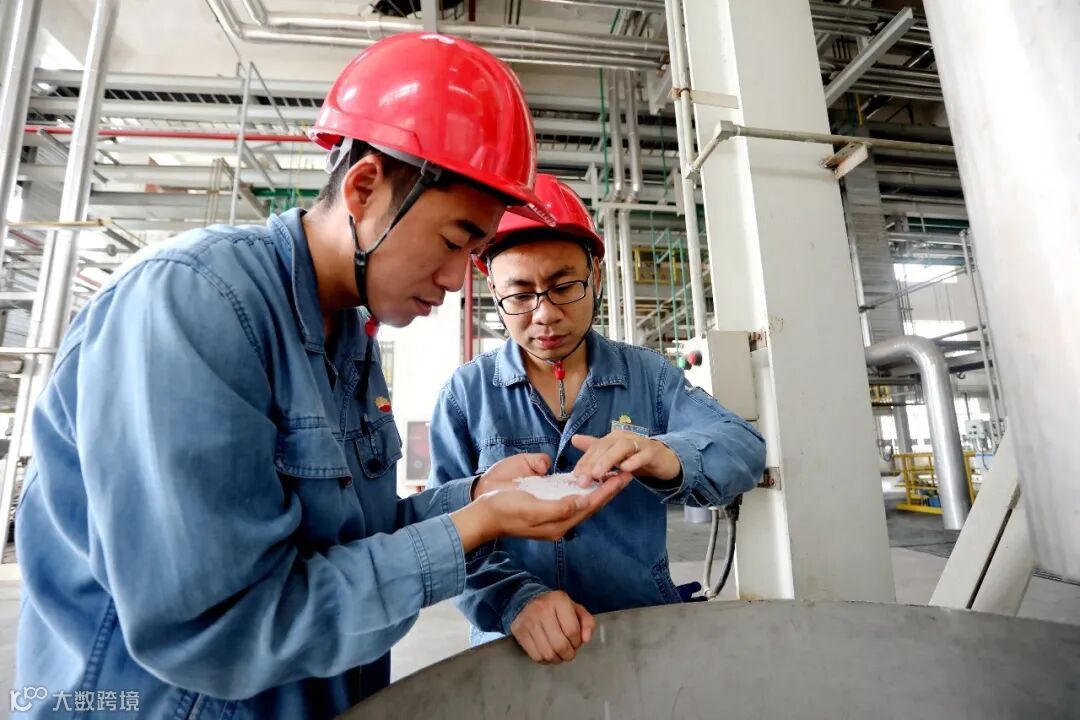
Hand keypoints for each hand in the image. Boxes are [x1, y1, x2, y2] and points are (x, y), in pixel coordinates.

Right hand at [451, 455, 633, 550]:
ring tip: (614, 474)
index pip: (590, 505)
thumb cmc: (504, 509)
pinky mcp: (546, 505)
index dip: (607, 491)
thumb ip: (559, 507)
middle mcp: (559, 520)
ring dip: (599, 487)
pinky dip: (585, 488)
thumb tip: (583, 501)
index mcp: (558, 523)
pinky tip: (590, 480)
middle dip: (609, 488)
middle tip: (626, 472)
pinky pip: (572, 498)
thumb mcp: (532, 509)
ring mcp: (553, 514)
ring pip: (584, 501)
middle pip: (591, 504)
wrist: (483, 515)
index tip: (622, 477)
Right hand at [510, 591, 594, 664]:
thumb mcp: (576, 609)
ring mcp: (528, 620)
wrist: (527, 602)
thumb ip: (588, 623)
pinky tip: (548, 653)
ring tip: (559, 654)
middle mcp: (542, 608)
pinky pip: (536, 656)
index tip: (576, 642)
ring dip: (557, 659)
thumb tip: (586, 639)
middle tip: (569, 653)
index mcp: (559, 600)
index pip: (572, 631)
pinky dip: (545, 660)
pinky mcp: (519, 631)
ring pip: (548, 653)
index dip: (577, 642)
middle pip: (560, 644)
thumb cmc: (556, 609)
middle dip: (568, 654)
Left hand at [571, 430, 681, 482]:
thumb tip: (574, 439)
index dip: (585, 461)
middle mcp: (624, 437)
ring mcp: (639, 443)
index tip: (575, 475)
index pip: (595, 448)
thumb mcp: (613, 454)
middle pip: (605, 447)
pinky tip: (625, 470)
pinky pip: (643, 455)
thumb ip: (595, 448)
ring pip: (622, 448)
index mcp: (613, 438)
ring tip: (598, 474)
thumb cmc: (635, 456)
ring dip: (609, 460)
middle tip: (583, 479)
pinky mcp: (653, 452)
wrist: (663, 459)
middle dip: (592, 463)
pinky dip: (634, 461)